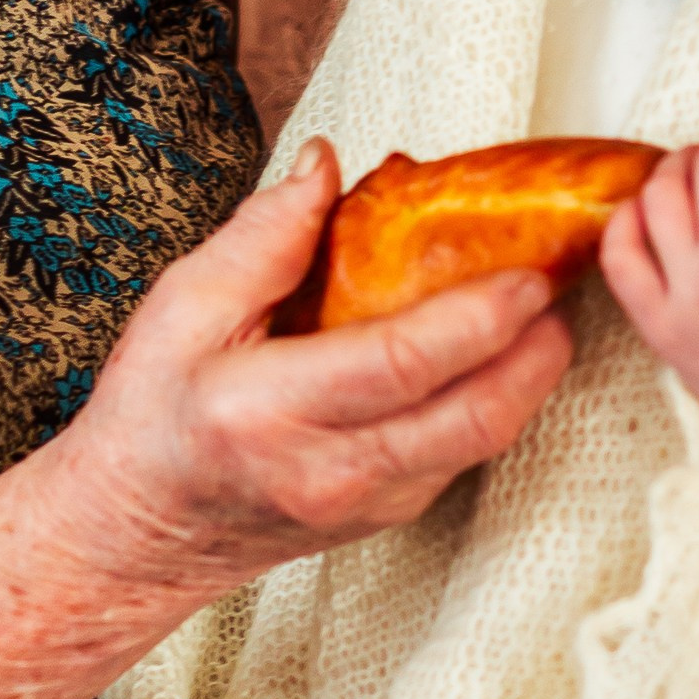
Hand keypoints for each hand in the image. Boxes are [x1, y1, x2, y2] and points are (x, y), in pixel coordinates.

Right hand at [43, 140, 572, 604]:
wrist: (137, 531)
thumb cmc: (152, 415)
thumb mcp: (181, 307)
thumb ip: (262, 236)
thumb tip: (325, 167)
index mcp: (270, 409)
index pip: (403, 364)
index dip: (480, 317)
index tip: (527, 272)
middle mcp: (329, 469)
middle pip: (473, 416)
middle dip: (537, 351)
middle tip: (561, 284)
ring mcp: (365, 504)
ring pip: (482, 443)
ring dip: (530, 377)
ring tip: (546, 311)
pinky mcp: (386, 516)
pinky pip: (462, 457)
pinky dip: (495, 401)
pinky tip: (500, 354)